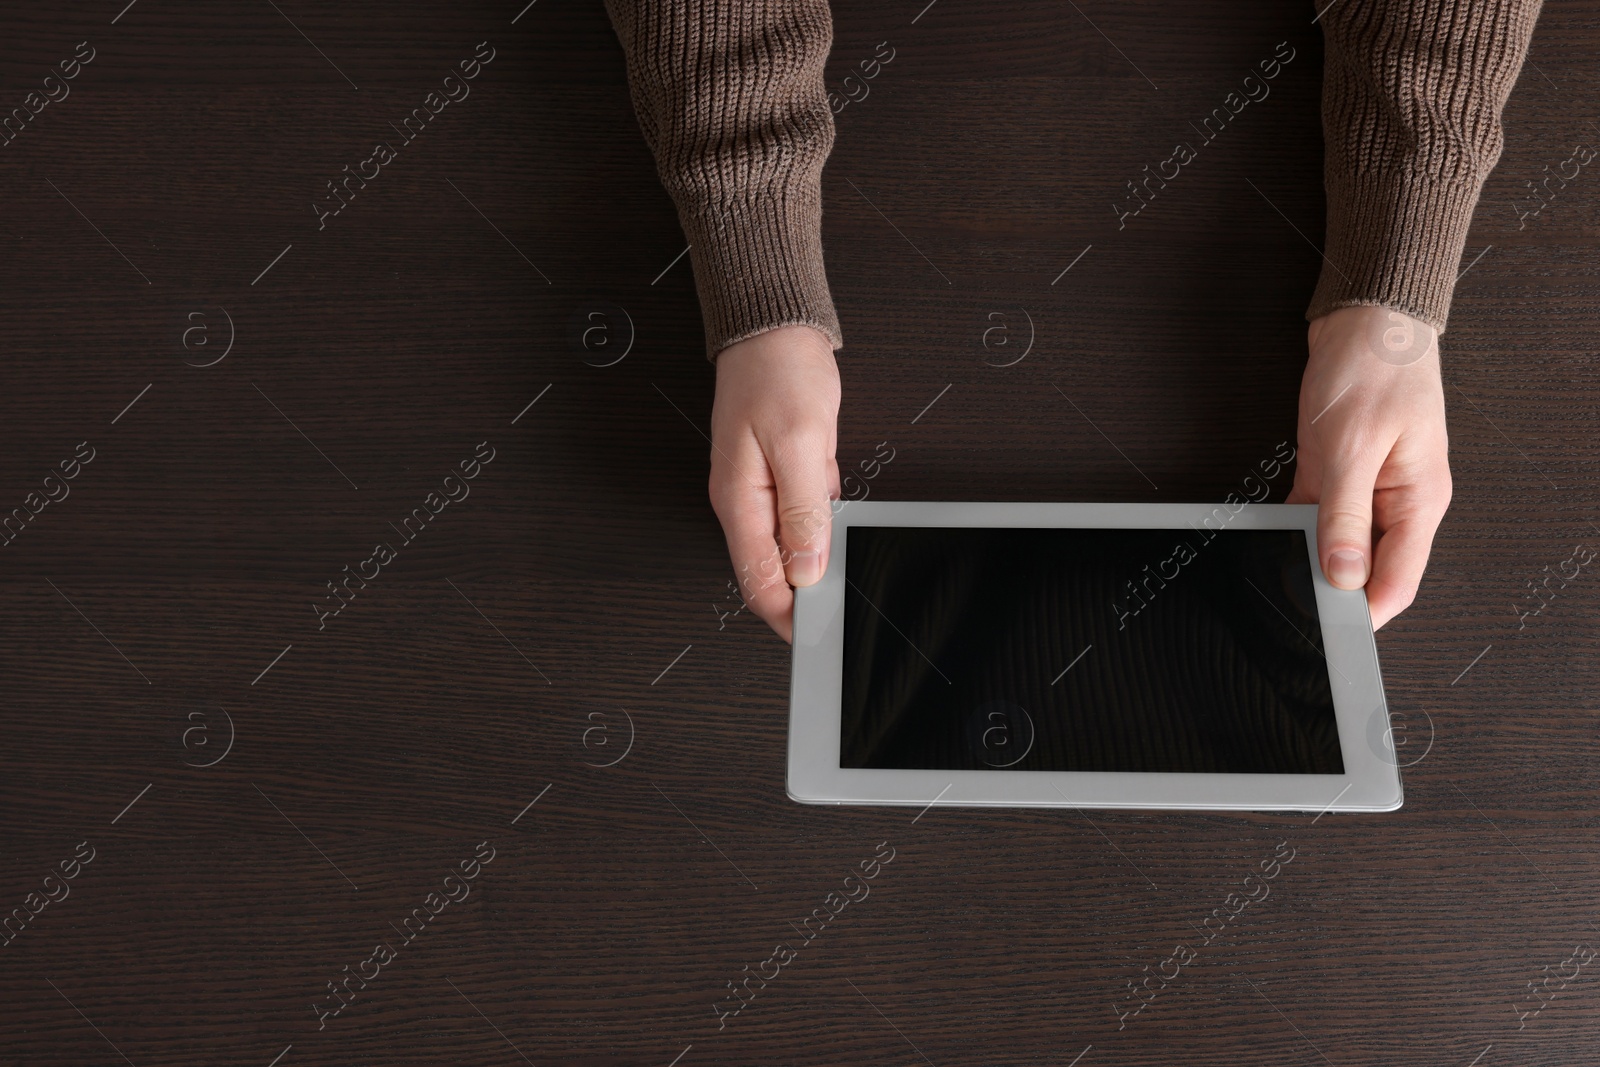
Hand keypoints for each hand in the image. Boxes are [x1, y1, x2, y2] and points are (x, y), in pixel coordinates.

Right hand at [709, 325, 840, 642]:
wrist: (773, 327)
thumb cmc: (777, 372)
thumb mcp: (799, 443)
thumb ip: (803, 511)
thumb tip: (806, 568)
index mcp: (740, 502)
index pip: (758, 583)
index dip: (788, 616)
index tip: (819, 631)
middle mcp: (745, 502)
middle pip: (774, 571)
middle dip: (810, 587)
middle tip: (847, 591)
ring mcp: (762, 489)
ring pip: (794, 543)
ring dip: (821, 546)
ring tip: (842, 527)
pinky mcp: (781, 473)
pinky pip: (807, 510)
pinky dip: (826, 508)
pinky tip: (835, 485)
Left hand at [1285, 305, 1451, 629]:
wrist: (1363, 321)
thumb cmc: (1374, 369)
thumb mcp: (1352, 447)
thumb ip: (1345, 515)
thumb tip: (1342, 573)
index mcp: (1419, 501)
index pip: (1397, 581)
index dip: (1364, 613)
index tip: (1326, 630)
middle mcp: (1397, 502)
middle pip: (1366, 569)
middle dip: (1331, 588)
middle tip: (1290, 602)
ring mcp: (1366, 491)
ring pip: (1336, 546)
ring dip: (1309, 556)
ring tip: (1276, 567)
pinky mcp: (1337, 476)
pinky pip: (1315, 517)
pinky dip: (1295, 526)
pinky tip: (1272, 535)